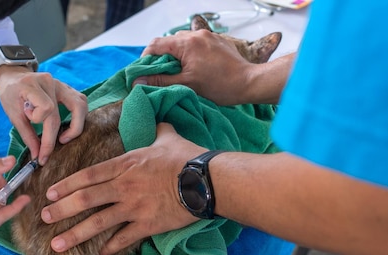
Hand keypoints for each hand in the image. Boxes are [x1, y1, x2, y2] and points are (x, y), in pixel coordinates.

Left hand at [0, 66, 87, 164]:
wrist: (13, 77)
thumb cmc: (11, 95)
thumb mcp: (12, 113)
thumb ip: (26, 134)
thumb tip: (37, 155)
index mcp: (31, 85)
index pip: (46, 107)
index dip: (39, 120)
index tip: (30, 122)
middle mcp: (49, 81)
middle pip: (59, 114)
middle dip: (53, 138)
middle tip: (46, 154)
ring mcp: (61, 83)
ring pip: (80, 106)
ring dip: (75, 126)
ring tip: (64, 138)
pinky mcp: (67, 88)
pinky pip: (81, 102)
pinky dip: (79, 116)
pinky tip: (71, 126)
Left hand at [41, 123, 206, 254]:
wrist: (207, 180)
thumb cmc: (187, 157)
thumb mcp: (167, 137)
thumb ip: (155, 130)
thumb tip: (155, 120)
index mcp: (126, 165)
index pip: (89, 175)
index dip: (67, 184)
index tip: (50, 192)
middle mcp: (124, 187)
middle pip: (86, 199)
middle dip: (61, 209)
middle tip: (43, 217)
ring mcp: (134, 208)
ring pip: (98, 223)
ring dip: (74, 235)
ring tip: (56, 245)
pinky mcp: (147, 225)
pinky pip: (122, 240)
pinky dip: (105, 251)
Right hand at [137, 30, 292, 104]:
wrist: (249, 83)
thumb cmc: (221, 85)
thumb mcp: (187, 85)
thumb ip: (160, 81)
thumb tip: (138, 81)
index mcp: (186, 44)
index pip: (155, 45)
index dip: (145, 59)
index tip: (143, 73)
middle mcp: (196, 35)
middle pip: (168, 43)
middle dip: (161, 59)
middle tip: (159, 76)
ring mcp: (207, 37)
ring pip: (181, 43)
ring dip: (175, 57)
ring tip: (176, 74)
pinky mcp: (215, 41)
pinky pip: (195, 45)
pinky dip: (188, 55)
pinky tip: (191, 69)